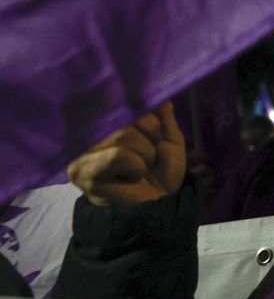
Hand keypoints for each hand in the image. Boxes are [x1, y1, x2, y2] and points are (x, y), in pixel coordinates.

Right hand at [67, 102, 185, 206]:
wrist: (162, 205)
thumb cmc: (162, 171)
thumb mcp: (168, 137)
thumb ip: (161, 114)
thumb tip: (157, 93)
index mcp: (109, 122)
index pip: (123, 100)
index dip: (144, 113)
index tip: (155, 125)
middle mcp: (89, 133)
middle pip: (125, 116)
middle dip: (150, 135)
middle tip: (150, 156)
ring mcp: (81, 152)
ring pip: (122, 135)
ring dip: (145, 153)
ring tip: (141, 168)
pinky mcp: (80, 171)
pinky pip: (117, 155)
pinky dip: (136, 166)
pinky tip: (133, 178)